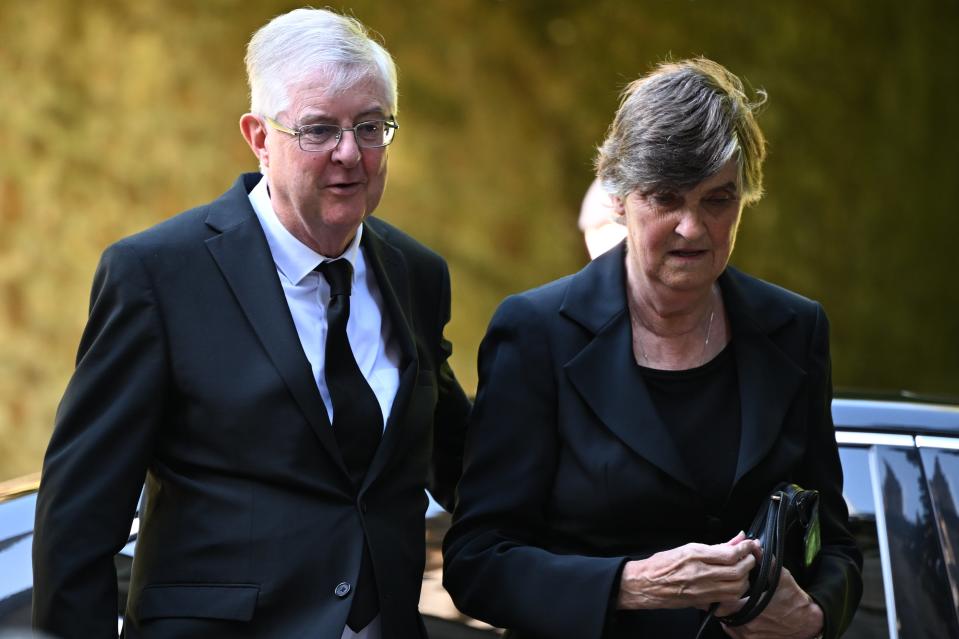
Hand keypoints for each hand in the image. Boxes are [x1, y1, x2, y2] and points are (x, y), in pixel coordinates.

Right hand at [618, 532, 758, 610]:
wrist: (644, 584)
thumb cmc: (661, 565)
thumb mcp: (687, 548)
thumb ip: (715, 546)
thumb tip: (737, 539)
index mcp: (695, 555)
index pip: (730, 553)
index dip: (745, 549)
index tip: (749, 545)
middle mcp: (699, 573)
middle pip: (737, 571)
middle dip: (749, 563)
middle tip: (750, 557)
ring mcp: (701, 589)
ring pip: (736, 587)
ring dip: (745, 578)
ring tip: (743, 571)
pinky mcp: (702, 602)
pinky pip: (728, 599)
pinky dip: (736, 591)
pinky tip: (735, 585)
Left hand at [721, 567, 823, 638]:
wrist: (808, 623)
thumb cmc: (795, 602)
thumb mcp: (781, 578)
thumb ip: (766, 562)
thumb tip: (756, 547)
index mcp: (751, 610)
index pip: (722, 604)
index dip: (721, 594)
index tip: (722, 587)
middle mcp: (748, 627)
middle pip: (722, 614)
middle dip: (723, 603)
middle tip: (725, 593)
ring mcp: (750, 637)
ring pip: (727, 624)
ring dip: (728, 614)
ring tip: (732, 603)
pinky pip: (735, 633)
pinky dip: (734, 624)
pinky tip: (739, 614)